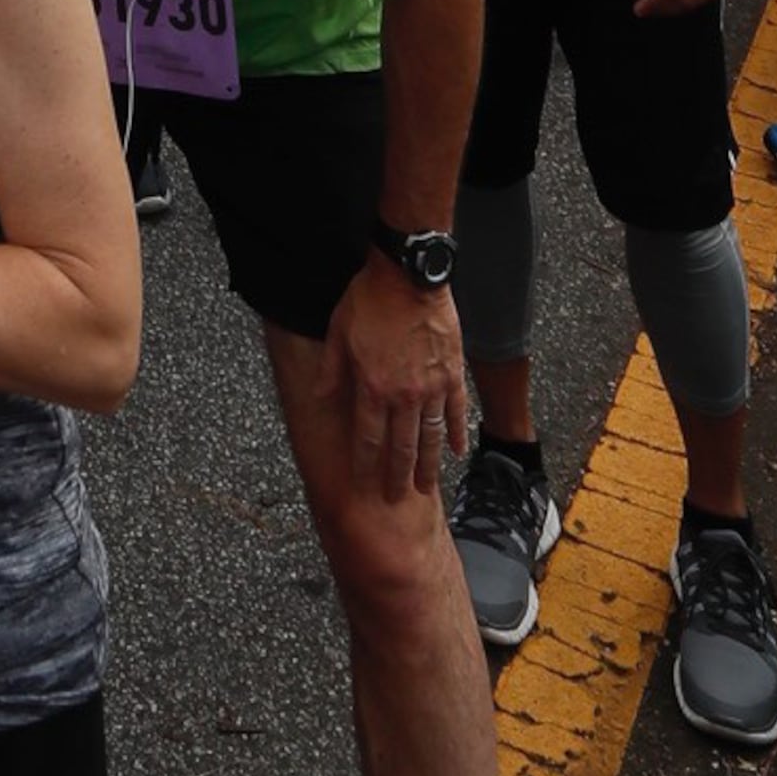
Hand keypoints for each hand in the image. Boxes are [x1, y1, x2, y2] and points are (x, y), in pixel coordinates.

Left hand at [331, 251, 465, 502]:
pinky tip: (456, 453)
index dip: (366, 465)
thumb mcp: (338, 332)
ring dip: (427, 465)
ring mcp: (432, 387)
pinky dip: (456, 435)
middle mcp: (403, 395)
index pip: (368, 438)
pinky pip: (457, 413)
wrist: (408, 275)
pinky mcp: (453, 375)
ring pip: (430, 437)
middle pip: (401, 447)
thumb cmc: (369, 300)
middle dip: (397, 477)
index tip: (365, 486)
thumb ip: (330, 370)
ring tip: (425, 487)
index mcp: (371, 387)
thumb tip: (320, 398)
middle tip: (396, 499)